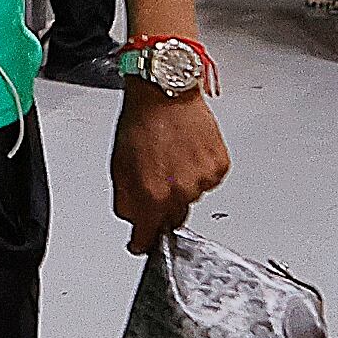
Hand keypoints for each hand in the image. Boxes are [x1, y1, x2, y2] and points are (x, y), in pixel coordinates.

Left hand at [111, 83, 231, 254]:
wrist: (164, 92)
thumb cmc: (141, 122)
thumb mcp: (119, 165)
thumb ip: (126, 200)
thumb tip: (132, 220)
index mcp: (151, 194)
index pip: (148, 235)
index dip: (143, 243)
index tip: (141, 246)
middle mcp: (180, 191)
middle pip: (173, 218)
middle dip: (162, 206)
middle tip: (157, 179)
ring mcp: (202, 180)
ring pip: (192, 198)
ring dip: (182, 185)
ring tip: (172, 156)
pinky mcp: (219, 167)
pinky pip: (208, 181)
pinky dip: (199, 171)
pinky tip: (187, 151)